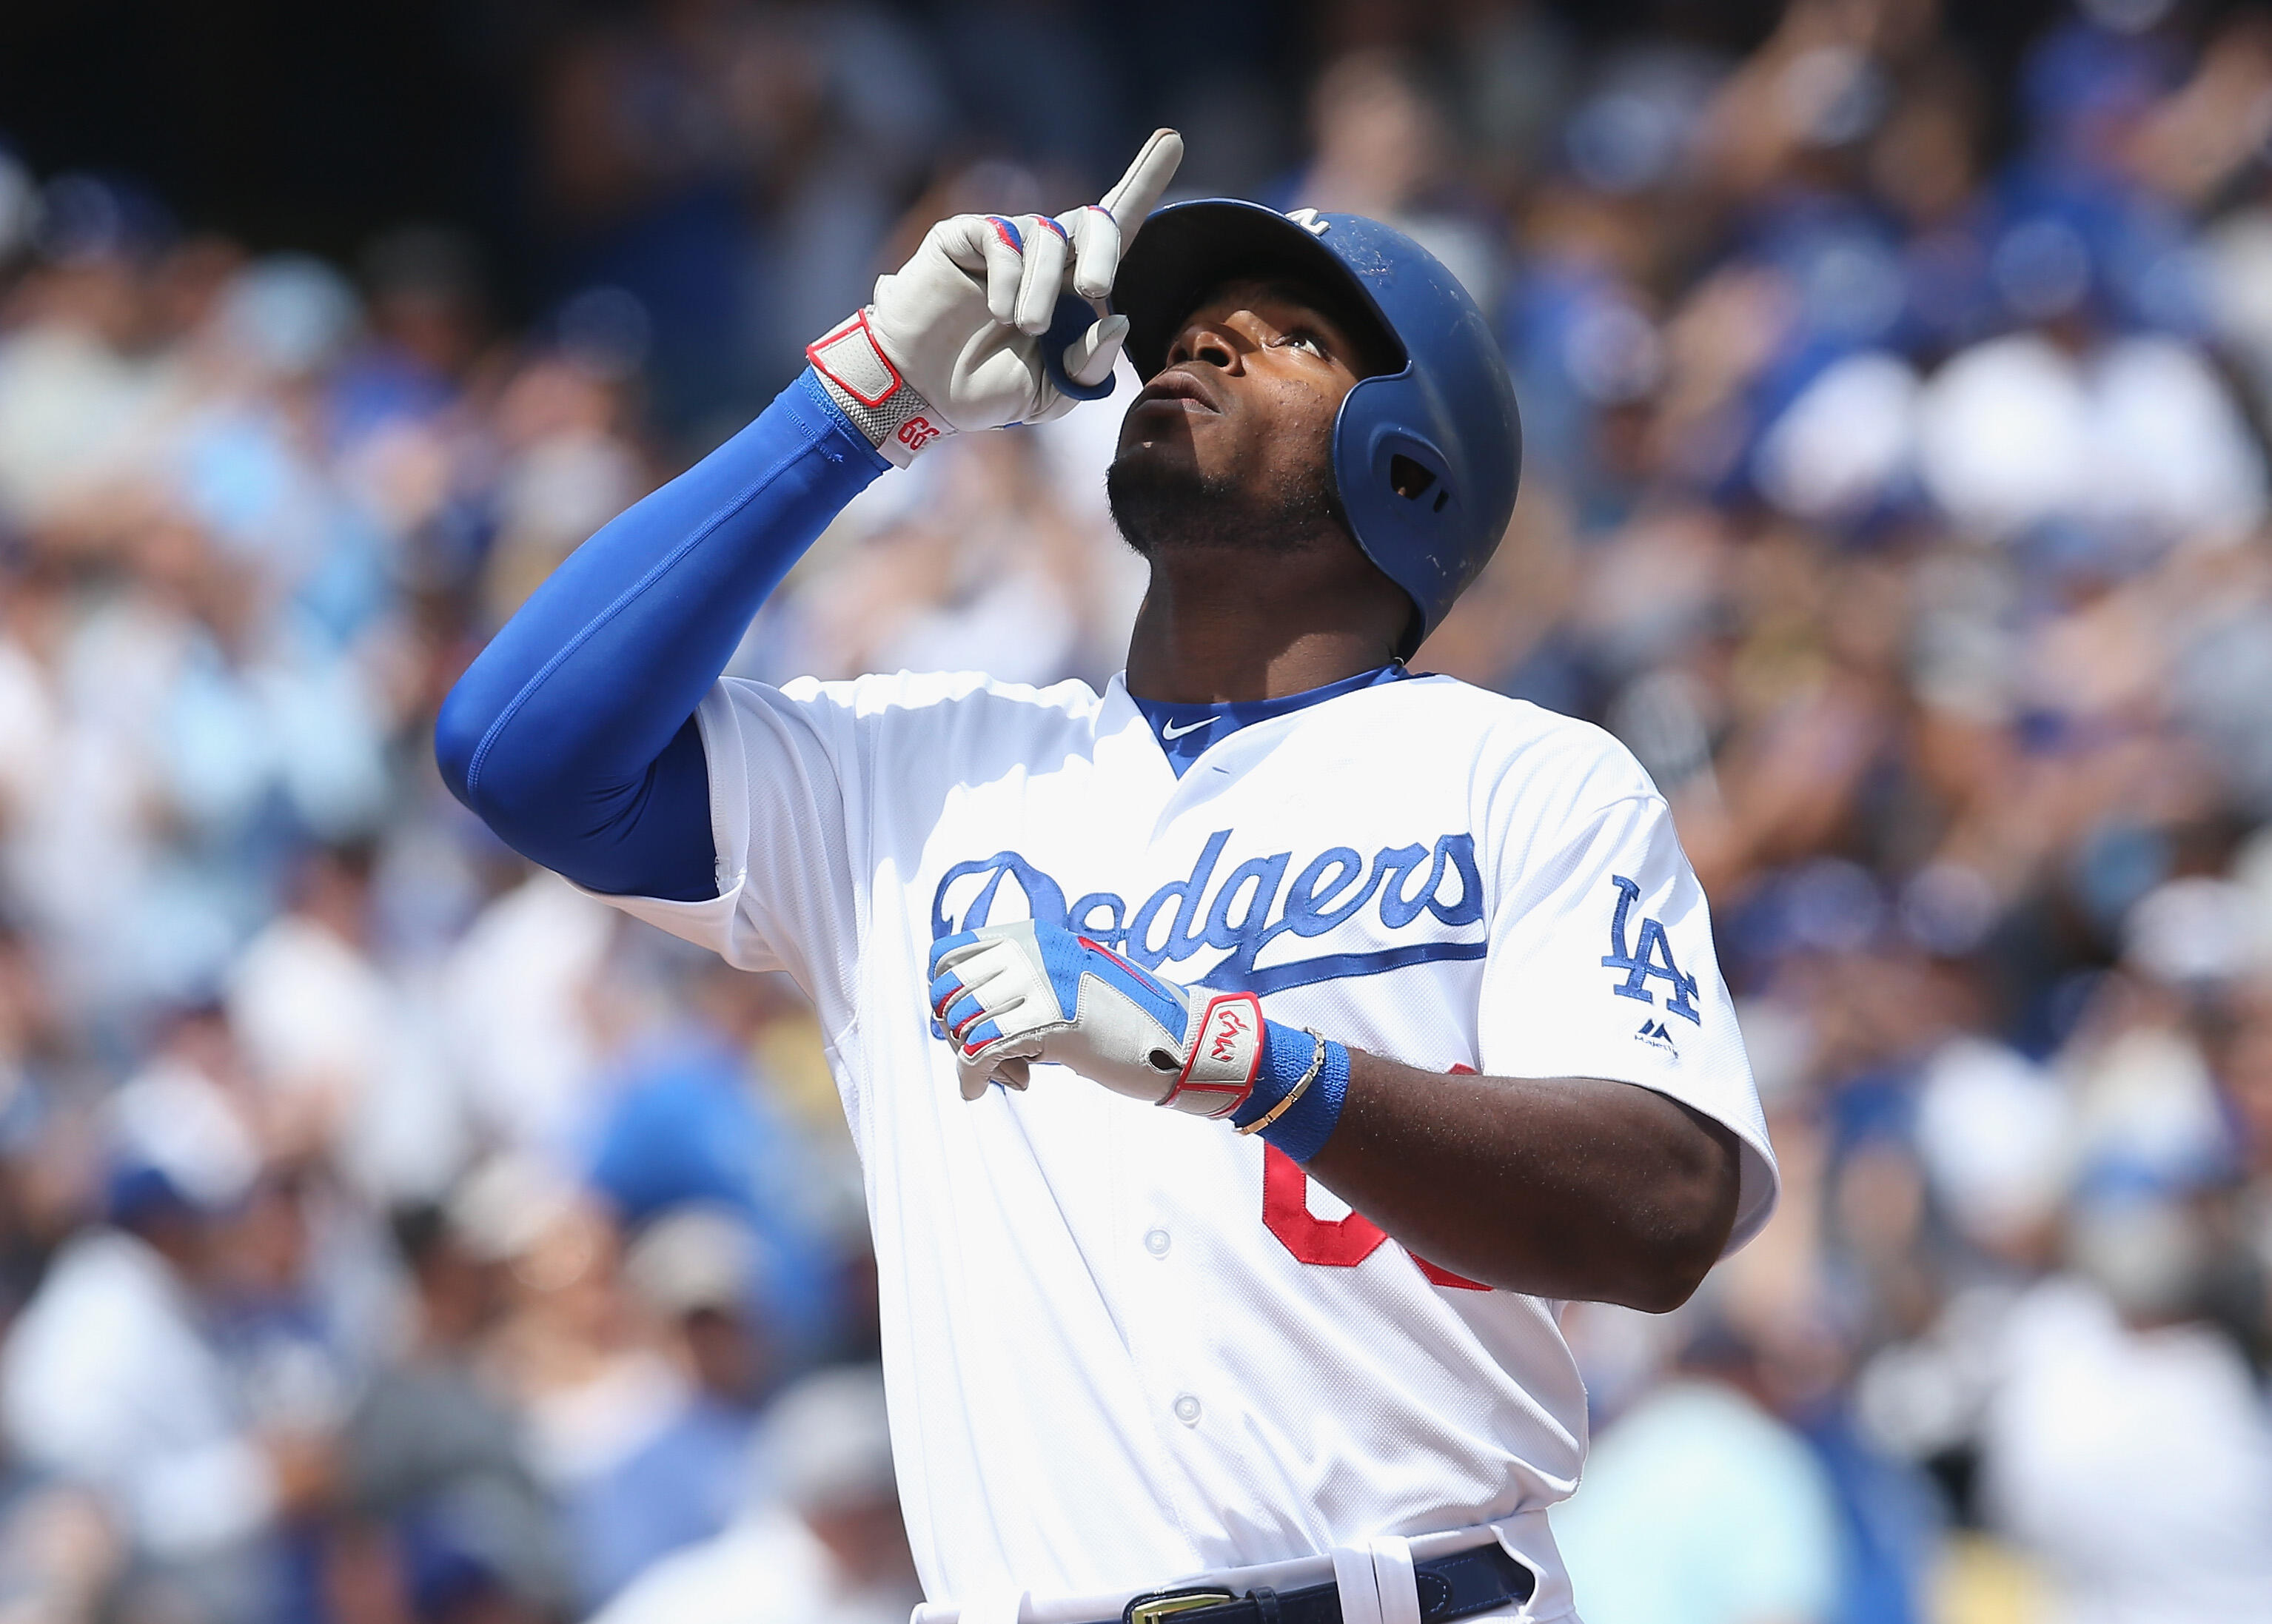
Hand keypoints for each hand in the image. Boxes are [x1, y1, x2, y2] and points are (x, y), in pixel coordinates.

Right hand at [807, 129, 1182, 462]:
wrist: (924, 392)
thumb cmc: (992, 390)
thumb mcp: (1057, 391)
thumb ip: (1091, 361)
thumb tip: (1121, 317)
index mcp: (1077, 285)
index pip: (1119, 227)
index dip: (1144, 181)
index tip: (1174, 139)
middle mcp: (1048, 254)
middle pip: (1096, 220)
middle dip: (1104, 250)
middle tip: (1095, 288)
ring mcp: (1008, 242)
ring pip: (1049, 236)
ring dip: (1043, 287)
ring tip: (1025, 327)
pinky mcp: (966, 236)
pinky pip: (1003, 239)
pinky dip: (1009, 278)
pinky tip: (997, 311)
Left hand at [928, 919, 1263, 1114]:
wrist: (1182, 1038)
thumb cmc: (1124, 1020)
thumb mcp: (1063, 984)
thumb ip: (1017, 985)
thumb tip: (953, 1015)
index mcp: (1030, 935)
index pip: (945, 955)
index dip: (945, 997)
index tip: (970, 1025)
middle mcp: (1028, 950)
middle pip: (944, 992)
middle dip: (953, 1032)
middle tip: (990, 1055)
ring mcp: (1038, 981)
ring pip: (958, 1024)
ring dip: (971, 1059)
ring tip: (1013, 1073)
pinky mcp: (1048, 1021)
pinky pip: (977, 1052)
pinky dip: (972, 1079)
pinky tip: (992, 1090)